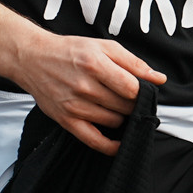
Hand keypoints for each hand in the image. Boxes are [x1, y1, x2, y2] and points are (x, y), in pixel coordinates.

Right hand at [5, 30, 164, 154]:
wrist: (33, 59)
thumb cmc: (70, 51)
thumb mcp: (103, 47)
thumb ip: (133, 63)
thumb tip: (159, 79)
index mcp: (95, 64)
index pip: (131, 88)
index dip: (142, 92)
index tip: (142, 91)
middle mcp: (84, 86)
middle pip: (125, 106)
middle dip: (133, 104)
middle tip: (129, 99)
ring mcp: (74, 106)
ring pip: (114, 121)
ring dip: (121, 117)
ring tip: (116, 107)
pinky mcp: (66, 120)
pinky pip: (94, 141)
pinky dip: (110, 146)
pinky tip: (119, 142)